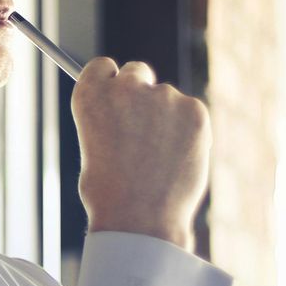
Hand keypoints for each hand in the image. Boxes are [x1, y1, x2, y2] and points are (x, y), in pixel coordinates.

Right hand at [71, 56, 209, 249]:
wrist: (140, 219)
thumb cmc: (110, 194)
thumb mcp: (94, 148)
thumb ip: (110, 122)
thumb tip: (129, 116)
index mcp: (91, 95)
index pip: (102, 66)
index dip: (110, 81)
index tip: (116, 93)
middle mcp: (125, 87)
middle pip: (137, 71)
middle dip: (140, 92)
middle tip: (143, 127)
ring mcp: (163, 96)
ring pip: (167, 98)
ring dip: (166, 118)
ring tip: (159, 160)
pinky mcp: (194, 110)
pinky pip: (192, 113)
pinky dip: (189, 131)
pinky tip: (178, 160)